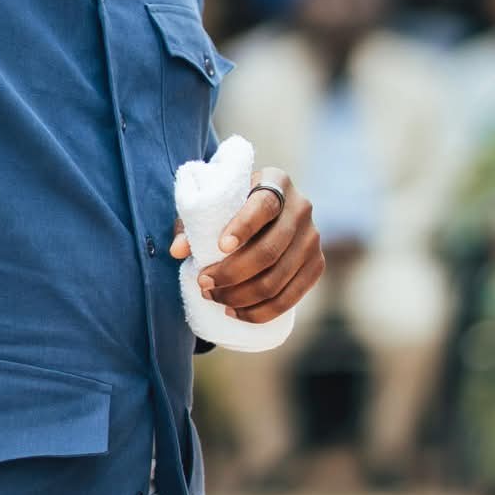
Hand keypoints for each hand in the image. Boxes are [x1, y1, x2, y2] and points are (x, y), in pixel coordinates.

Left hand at [169, 169, 323, 324]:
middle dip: (232, 274)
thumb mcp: (213, 206)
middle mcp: (301, 208)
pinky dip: (261, 311)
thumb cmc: (233, 207)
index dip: (243, 227)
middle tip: (204, 284)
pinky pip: (290, 297)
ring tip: (214, 298)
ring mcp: (312, 238)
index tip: (219, 247)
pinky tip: (236, 312)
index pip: (264, 206)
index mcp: (277, 182)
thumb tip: (177, 251)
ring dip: (241, 296)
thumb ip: (192, 225)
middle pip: (269, 250)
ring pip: (278, 279)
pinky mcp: (317, 264)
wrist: (269, 212)